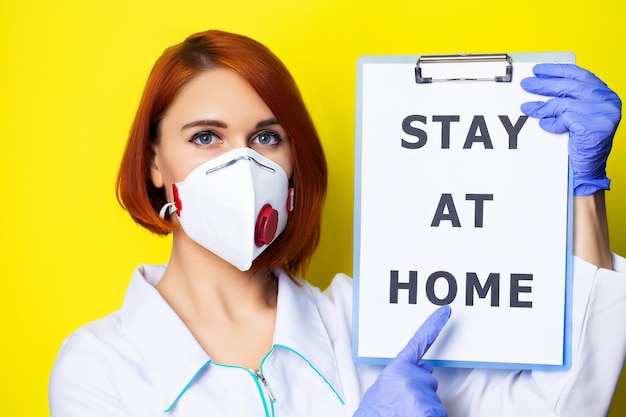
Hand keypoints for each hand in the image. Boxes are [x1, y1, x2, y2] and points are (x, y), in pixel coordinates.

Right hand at [354, 306, 450, 416]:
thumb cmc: (374, 413)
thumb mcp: (381, 389)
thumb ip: (402, 375)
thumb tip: (425, 368)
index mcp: (396, 369)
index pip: (418, 342)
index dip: (434, 325)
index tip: (445, 312)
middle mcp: (410, 377)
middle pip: (429, 381)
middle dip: (422, 392)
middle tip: (404, 406)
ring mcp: (420, 394)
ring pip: (434, 400)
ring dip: (424, 409)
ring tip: (405, 414)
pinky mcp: (428, 410)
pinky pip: (438, 413)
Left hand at [520, 63, 620, 195]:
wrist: (589, 167)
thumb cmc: (582, 140)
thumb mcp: (578, 114)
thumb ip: (569, 99)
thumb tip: (542, 86)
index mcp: (604, 93)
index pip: (579, 74)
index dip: (557, 70)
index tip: (539, 69)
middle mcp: (607, 101)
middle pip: (569, 87)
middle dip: (544, 85)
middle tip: (526, 84)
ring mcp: (603, 114)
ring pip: (564, 103)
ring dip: (542, 106)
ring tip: (528, 107)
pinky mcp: (594, 127)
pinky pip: (565, 119)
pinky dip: (551, 123)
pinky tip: (546, 125)